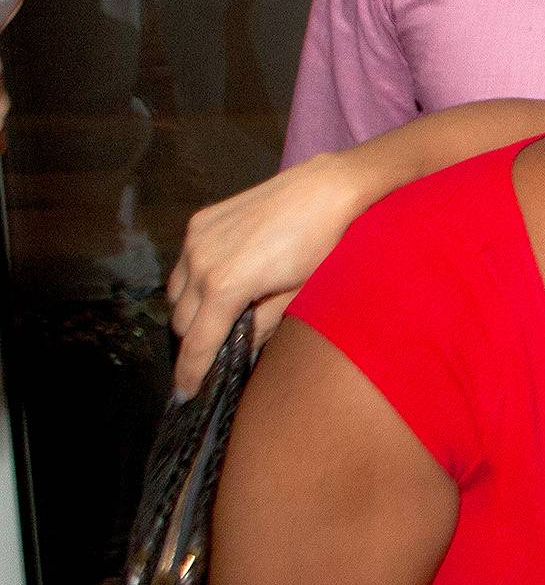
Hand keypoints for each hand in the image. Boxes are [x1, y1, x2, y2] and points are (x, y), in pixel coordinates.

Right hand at [165, 152, 374, 396]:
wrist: (327, 189)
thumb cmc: (324, 245)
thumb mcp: (298, 295)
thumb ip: (264, 326)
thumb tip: (241, 350)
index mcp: (225, 286)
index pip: (198, 342)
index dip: (191, 372)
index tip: (186, 394)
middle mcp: (200, 262)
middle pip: (182, 320)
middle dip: (196, 340)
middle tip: (218, 351)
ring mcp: (196, 239)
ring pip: (176, 292)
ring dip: (192, 311)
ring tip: (221, 318)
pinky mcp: (199, 221)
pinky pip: (184, 264)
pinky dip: (194, 281)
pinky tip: (220, 284)